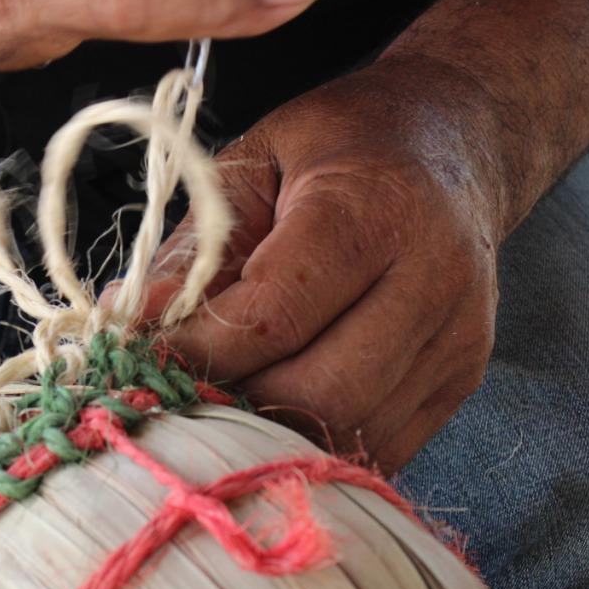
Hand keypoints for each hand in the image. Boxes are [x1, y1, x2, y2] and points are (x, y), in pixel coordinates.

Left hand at [140, 57, 505, 473]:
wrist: (456, 141)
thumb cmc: (340, 146)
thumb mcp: (253, 165)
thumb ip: (196, 250)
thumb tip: (128, 325)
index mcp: (374, 211)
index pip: (274, 317)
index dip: (197, 352)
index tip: (139, 360)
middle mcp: (432, 280)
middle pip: (319, 393)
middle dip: (236, 406)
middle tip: (179, 395)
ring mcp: (456, 339)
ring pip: (350, 433)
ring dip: (272, 437)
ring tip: (220, 410)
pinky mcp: (460, 380)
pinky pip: (380, 447)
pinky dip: (316, 447)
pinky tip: (275, 421)